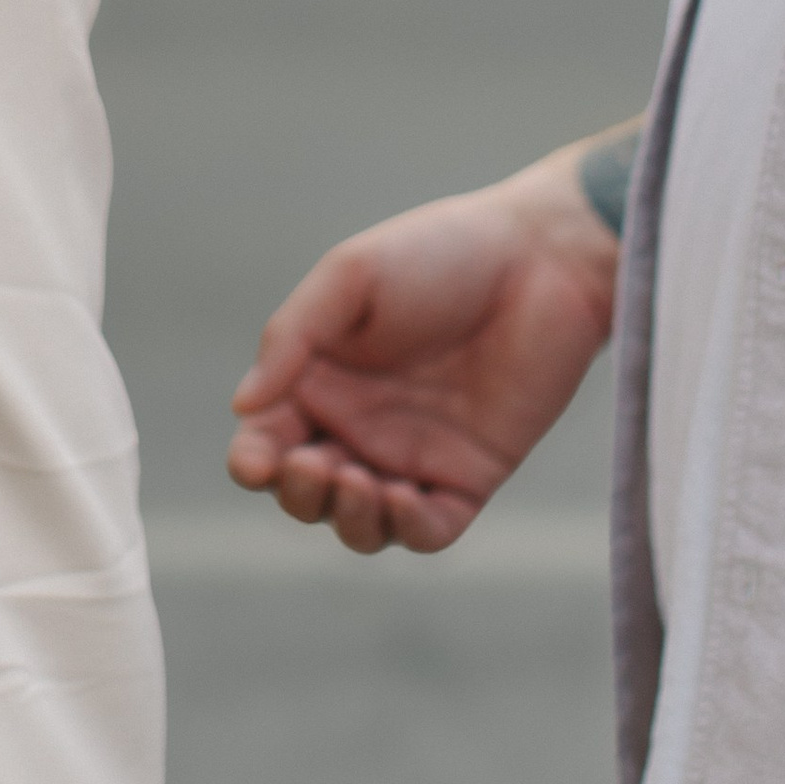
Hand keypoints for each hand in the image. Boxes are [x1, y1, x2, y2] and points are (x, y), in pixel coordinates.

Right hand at [225, 143, 620, 553]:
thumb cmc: (440, 252)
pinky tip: (404, 500)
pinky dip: (407, 530)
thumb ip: (292, 335)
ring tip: (359, 483)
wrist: (541, 259)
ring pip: (360, 526)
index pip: (265, 441)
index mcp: (319, 378)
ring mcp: (412, 456)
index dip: (252, 461)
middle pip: (304, 494)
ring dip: (347, 520)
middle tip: (317, 464)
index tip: (261, 459)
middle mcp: (359, 425)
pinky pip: (428, 531)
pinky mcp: (469, 477)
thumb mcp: (351, 275)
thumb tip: (243, 405)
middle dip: (298, 494)